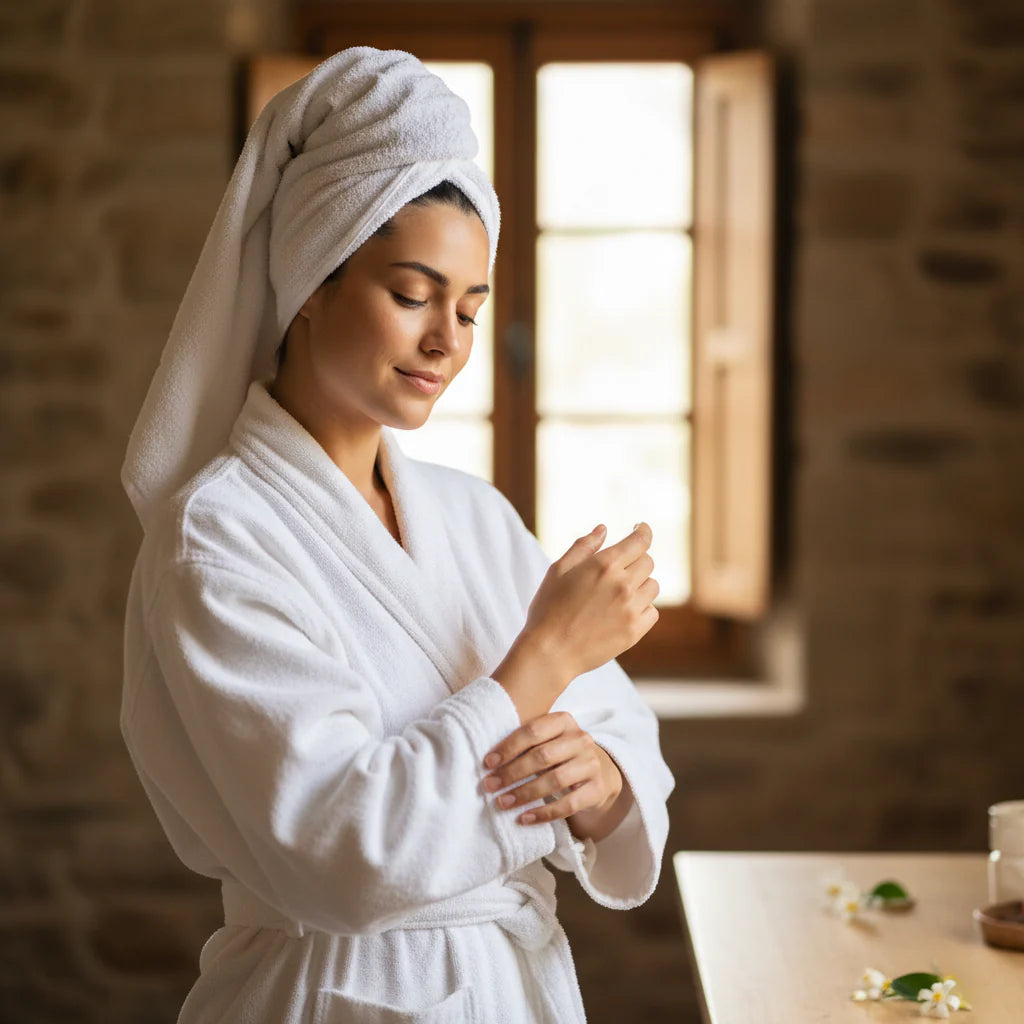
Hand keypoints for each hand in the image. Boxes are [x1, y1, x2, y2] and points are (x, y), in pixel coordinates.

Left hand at [481, 711, 623, 833]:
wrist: (599, 772)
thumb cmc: (560, 755)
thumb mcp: (546, 741)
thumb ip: (524, 745)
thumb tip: (489, 762)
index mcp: (564, 721)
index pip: (533, 731)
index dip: (508, 747)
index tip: (487, 764)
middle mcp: (581, 739)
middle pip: (542, 756)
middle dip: (512, 773)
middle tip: (489, 785)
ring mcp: (591, 764)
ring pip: (555, 780)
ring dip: (524, 793)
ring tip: (502, 802)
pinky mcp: (597, 789)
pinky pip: (569, 804)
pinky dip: (544, 813)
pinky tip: (525, 818)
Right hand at [522, 522, 658, 679]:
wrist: (550, 652)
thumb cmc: (548, 609)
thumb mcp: (558, 570)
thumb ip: (583, 547)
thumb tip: (604, 529)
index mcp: (604, 565)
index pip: (639, 541)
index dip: (643, 531)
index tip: (641, 529)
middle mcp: (623, 584)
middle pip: (648, 562)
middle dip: (635, 561)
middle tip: (618, 571)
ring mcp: (631, 608)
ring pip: (652, 586)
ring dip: (640, 585)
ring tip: (617, 595)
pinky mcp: (635, 631)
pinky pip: (652, 612)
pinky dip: (642, 609)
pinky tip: (623, 612)